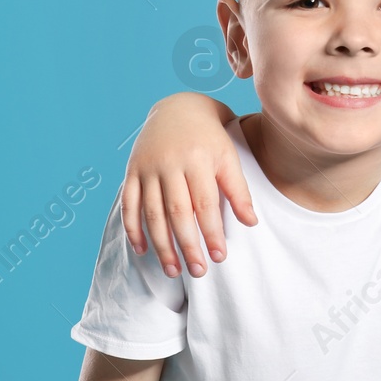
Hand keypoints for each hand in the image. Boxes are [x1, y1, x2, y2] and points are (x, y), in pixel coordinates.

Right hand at [119, 93, 253, 277]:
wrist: (178, 108)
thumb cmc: (210, 137)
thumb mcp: (229, 157)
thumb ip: (238, 190)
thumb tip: (251, 223)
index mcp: (197, 159)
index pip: (205, 204)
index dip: (212, 233)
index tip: (219, 257)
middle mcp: (169, 163)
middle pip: (177, 212)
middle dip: (187, 245)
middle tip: (198, 271)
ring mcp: (147, 168)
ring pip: (152, 213)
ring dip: (161, 245)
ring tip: (173, 270)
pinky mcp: (132, 171)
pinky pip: (129, 204)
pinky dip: (133, 229)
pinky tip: (142, 251)